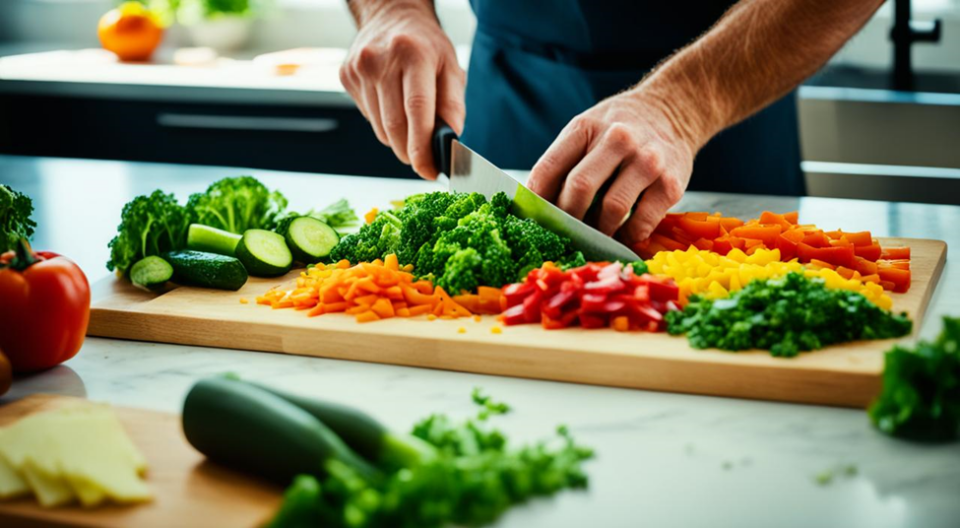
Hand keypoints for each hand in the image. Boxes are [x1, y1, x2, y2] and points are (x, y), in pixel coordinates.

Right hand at [340, 0, 465, 179]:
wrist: (391, 15)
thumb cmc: (425, 44)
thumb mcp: (450, 67)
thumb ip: (453, 105)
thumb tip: (451, 139)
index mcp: (413, 54)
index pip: (417, 111)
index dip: (422, 147)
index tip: (428, 169)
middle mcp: (381, 59)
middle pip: (395, 126)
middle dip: (411, 152)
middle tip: (424, 159)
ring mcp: (360, 68)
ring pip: (380, 128)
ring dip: (398, 138)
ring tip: (411, 122)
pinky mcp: (347, 76)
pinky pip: (369, 118)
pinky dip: (384, 122)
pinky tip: (392, 103)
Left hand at [527, 89, 700, 245]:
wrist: (672, 111)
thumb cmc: (618, 128)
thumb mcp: (586, 129)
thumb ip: (562, 161)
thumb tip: (536, 207)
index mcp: (587, 127)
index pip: (549, 169)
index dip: (536, 201)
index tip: (533, 220)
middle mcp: (618, 139)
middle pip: (579, 189)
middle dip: (567, 218)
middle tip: (565, 232)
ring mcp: (647, 161)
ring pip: (611, 209)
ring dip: (597, 230)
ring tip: (593, 233)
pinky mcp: (671, 184)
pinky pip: (641, 223)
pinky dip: (626, 237)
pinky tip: (621, 234)